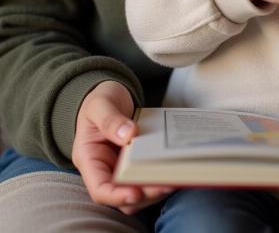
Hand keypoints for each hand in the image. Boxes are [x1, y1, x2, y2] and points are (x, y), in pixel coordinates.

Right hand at [72, 81, 173, 213]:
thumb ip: (110, 120)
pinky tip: (176, 167)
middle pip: (123, 196)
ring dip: (156, 189)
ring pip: (138, 190)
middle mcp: (106, 169)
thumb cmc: (100, 100)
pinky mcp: (138, 161)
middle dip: (144, 194)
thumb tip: (128, 134)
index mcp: (90, 159)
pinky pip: (148, 174)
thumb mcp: (101, 104)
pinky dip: (161, 175)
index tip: (136, 193)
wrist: (111, 94)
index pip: (100, 189)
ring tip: (175, 179)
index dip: (117, 196)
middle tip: (166, 184)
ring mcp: (123, 167)